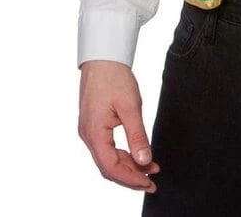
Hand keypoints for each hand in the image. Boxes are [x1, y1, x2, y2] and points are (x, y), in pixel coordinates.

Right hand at [78, 60, 160, 191]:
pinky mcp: (93, 124)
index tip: (149, 182)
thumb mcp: (130, 107)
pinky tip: (136, 154)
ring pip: (107, 158)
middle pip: (108, 167)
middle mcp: (87, 135)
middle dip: (131, 176)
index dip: (130, 178)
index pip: (111, 167)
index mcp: (94, 133)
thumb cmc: (114, 77)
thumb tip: (144, 160)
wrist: (103, 57)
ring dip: (127, 165)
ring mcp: (88, 130)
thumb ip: (137, 136)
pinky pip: (106, 148)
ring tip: (149, 168)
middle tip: (152, 180)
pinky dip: (121, 154)